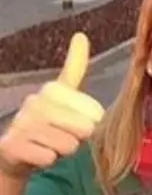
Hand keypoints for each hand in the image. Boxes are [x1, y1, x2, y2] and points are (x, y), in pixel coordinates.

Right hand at [0, 34, 104, 178]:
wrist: (16, 150)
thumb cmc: (48, 121)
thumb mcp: (64, 93)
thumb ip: (75, 67)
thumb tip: (81, 35)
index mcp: (52, 89)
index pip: (93, 110)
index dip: (94, 119)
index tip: (87, 119)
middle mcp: (35, 102)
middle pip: (85, 129)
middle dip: (79, 137)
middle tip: (65, 134)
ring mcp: (22, 124)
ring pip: (68, 145)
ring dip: (64, 150)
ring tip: (52, 143)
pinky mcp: (14, 145)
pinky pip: (49, 158)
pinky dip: (48, 160)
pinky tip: (39, 153)